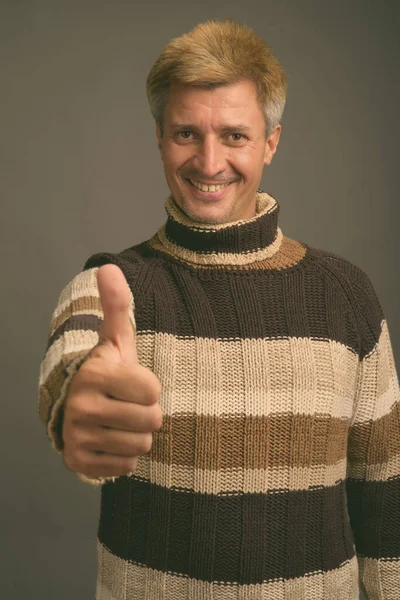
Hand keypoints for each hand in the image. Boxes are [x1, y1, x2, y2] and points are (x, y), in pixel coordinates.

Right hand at [62, 264, 161, 478]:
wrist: (77, 407)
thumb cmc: (108, 372)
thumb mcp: (115, 340)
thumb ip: (117, 306)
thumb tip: (109, 267)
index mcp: (95, 373)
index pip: (153, 391)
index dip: (150, 388)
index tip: (133, 383)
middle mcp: (81, 405)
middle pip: (151, 420)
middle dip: (147, 413)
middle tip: (129, 405)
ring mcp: (77, 436)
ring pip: (140, 445)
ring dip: (137, 435)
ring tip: (121, 421)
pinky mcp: (77, 462)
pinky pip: (126, 466)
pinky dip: (124, 455)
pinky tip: (111, 439)